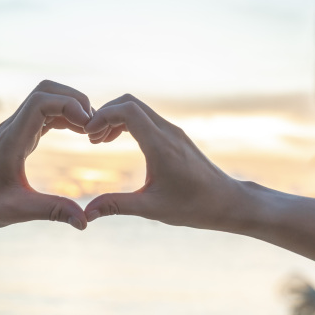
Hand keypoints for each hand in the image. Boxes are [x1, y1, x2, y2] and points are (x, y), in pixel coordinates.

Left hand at [0, 80, 91, 229]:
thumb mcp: (18, 210)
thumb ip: (53, 211)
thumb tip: (84, 221)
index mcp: (12, 139)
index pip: (41, 101)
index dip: (69, 105)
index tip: (87, 127)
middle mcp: (13, 126)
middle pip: (46, 90)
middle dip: (74, 100)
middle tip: (93, 125)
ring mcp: (15, 128)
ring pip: (45, 98)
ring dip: (70, 107)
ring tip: (89, 131)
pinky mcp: (17, 134)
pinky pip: (43, 114)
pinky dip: (63, 117)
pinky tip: (77, 133)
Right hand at [83, 94, 249, 230]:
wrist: (227, 201)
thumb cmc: (193, 207)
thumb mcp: (151, 208)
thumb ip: (117, 205)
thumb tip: (88, 212)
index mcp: (160, 145)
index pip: (127, 110)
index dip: (102, 117)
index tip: (89, 137)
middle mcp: (167, 132)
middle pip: (129, 102)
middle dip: (105, 114)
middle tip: (91, 138)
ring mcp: (173, 132)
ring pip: (138, 108)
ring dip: (116, 118)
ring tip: (100, 141)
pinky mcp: (176, 136)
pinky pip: (147, 118)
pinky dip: (128, 123)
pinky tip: (119, 142)